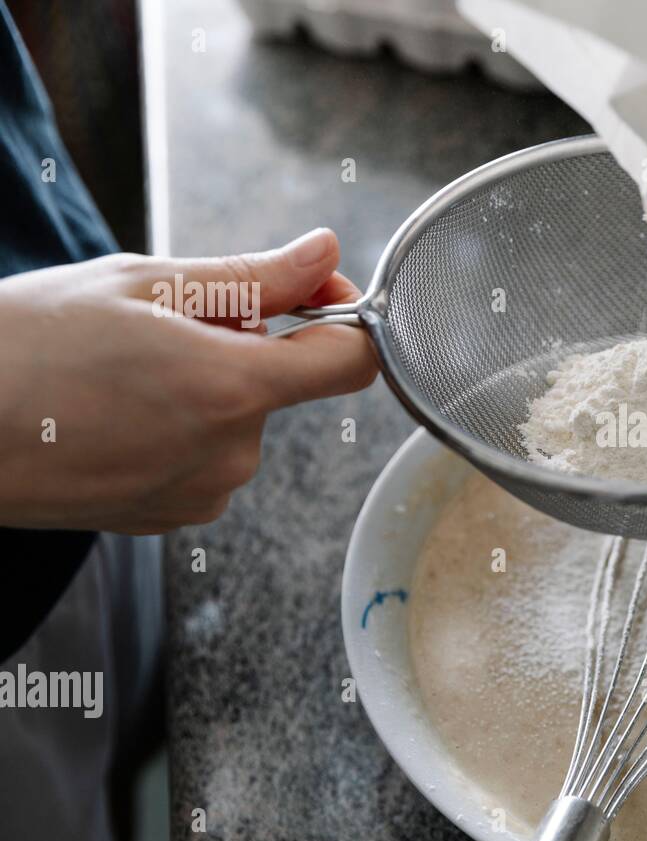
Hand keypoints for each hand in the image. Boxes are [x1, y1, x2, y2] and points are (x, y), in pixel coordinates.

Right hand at [0, 228, 377, 532]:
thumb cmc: (26, 346)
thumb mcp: (142, 284)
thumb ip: (251, 276)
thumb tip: (323, 255)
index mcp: (232, 389)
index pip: (350, 362)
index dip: (344, 318)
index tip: (312, 294)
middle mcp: (230, 453)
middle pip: (281, 382)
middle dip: (238, 344)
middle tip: (156, 327)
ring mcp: (202, 492)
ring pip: (238, 419)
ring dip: (203, 386)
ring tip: (119, 372)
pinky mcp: (171, 516)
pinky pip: (204, 456)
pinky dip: (177, 428)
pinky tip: (113, 413)